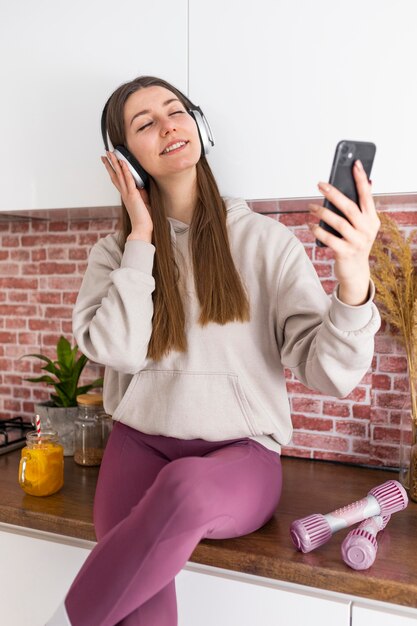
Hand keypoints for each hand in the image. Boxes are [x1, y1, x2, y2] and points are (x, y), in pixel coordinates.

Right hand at [101, 152, 152, 239]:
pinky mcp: (133, 195)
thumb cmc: (144, 218)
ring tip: (110, 154)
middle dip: (110, 163)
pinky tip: (123, 162)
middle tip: (105, 154)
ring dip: (115, 163)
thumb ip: (141, 194)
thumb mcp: (143, 203)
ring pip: (119, 175)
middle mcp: (124, 193)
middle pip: (115, 175)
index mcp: (126, 195)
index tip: (108, 162)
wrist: (142, 229)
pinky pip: (128, 180)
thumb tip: (142, 186)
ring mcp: (127, 194)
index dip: (113, 170)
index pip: (117, 180)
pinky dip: (126, 171)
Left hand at [308, 159, 379, 304]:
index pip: (367, 195)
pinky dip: (318, 230)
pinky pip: (329, 238)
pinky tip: (310, 224)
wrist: (355, 272)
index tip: (354, 163)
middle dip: (334, 194)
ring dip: (322, 212)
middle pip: (350, 207)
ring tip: (310, 206)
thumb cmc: (355, 243)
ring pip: (338, 222)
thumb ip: (362, 206)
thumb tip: (368, 182)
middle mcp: (367, 229)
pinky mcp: (345, 252)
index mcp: (372, 219)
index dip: (361, 179)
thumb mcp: (363, 225)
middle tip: (320, 184)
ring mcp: (357, 242)